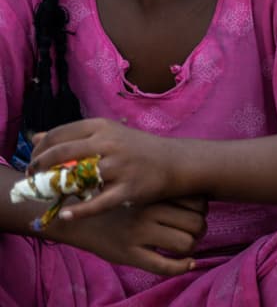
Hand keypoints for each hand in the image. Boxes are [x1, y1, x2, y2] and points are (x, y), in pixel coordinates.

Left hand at [29, 118, 181, 219]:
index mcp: (102, 127)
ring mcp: (119, 166)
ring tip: (49, 195)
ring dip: (56, 189)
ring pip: (76, 178)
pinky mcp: (129, 188)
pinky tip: (65, 215)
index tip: (33, 163)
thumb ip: (73, 135)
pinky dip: (78, 211)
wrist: (177, 162)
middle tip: (33, 180)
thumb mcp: (107, 134)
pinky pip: (97, 203)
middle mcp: (109, 143)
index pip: (58, 134)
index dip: (38, 150)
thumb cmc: (138, 149)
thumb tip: (36, 138)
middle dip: (39, 168)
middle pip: (60, 153)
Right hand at [49, 197, 207, 275]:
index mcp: (153, 194)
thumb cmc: (116, 204)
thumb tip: (203, 201)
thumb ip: (164, 193)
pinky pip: (165, 266)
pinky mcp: (129, 255)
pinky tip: (187, 264)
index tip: (195, 214)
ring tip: (185, 247)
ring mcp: (139, 234)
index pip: (198, 202)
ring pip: (185, 244)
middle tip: (193, 232)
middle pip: (196, 223)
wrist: (77, 219)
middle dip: (200, 231)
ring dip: (191, 248)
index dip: (202, 211)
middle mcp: (148, 212)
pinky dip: (181, 267)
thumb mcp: (140, 191)